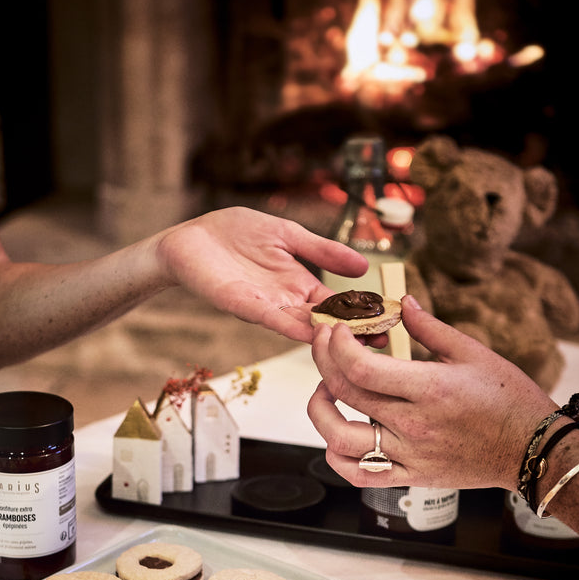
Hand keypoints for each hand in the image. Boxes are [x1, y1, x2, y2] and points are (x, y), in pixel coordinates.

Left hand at [155, 207, 369, 342]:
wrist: (190, 239)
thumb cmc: (234, 234)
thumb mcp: (288, 234)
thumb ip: (322, 251)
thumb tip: (363, 266)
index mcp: (299, 285)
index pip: (337, 305)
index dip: (360, 313)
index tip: (388, 323)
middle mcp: (285, 302)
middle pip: (324, 322)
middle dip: (350, 334)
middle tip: (382, 345)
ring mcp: (264, 306)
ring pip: (301, 326)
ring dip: (325, 336)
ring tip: (353, 346)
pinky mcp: (240, 304)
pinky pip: (269, 317)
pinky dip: (289, 326)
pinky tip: (309, 332)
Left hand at [307, 295, 556, 490]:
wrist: (531, 449)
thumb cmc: (508, 399)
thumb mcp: (473, 353)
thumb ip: (430, 328)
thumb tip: (402, 302)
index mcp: (429, 389)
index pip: (361, 368)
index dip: (338, 345)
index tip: (336, 330)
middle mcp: (413, 424)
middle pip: (345, 393)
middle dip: (323, 362)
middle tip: (324, 345)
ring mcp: (409, 454)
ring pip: (341, 440)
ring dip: (320, 413)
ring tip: (325, 392)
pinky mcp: (410, 476)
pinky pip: (359, 475)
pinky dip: (337, 458)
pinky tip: (336, 438)